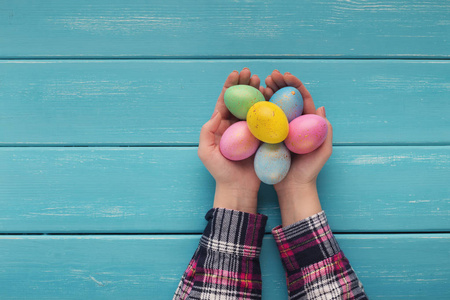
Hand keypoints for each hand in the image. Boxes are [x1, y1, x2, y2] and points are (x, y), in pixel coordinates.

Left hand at [198, 68, 264, 213]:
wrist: (238, 188)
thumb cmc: (220, 172)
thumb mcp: (206, 152)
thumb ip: (207, 131)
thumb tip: (217, 111)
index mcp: (221, 126)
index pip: (225, 102)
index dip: (230, 87)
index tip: (236, 74)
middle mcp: (236, 125)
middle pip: (240, 100)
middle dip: (245, 85)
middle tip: (251, 74)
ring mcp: (249, 131)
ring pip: (254, 107)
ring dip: (257, 93)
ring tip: (262, 81)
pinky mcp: (262, 138)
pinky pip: (266, 120)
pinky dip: (269, 107)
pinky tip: (273, 97)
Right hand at [264, 70, 333, 225]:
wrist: (293, 189)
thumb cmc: (309, 171)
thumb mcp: (322, 152)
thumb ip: (324, 132)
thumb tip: (321, 108)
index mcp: (307, 123)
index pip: (302, 99)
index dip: (295, 85)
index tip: (286, 76)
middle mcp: (293, 123)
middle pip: (287, 99)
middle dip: (280, 84)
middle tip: (270, 75)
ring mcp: (280, 130)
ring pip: (274, 106)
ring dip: (268, 92)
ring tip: (261, 82)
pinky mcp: (269, 137)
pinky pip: (264, 120)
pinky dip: (259, 108)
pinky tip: (252, 100)